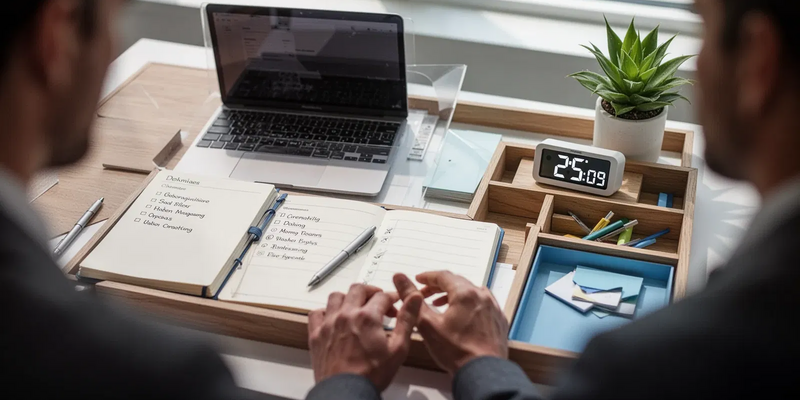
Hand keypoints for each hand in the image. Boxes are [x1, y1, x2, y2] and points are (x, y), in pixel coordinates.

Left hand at [308, 284, 422, 390]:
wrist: (346, 392)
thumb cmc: (371, 375)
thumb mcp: (398, 348)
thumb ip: (407, 319)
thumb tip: (414, 298)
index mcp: (367, 317)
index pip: (382, 296)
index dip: (391, 298)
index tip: (394, 304)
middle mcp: (346, 315)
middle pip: (358, 289)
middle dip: (371, 292)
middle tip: (378, 302)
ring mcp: (329, 324)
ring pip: (336, 297)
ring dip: (348, 298)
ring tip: (356, 307)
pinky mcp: (316, 335)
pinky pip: (316, 313)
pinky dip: (325, 311)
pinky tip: (333, 318)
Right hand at [393, 271, 508, 374]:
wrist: (483, 372)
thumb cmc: (455, 351)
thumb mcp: (427, 324)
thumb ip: (412, 298)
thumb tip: (399, 278)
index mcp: (465, 293)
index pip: (443, 276)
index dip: (428, 277)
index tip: (418, 280)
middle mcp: (482, 295)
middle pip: (457, 282)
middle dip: (439, 287)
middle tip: (424, 294)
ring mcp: (493, 307)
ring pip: (470, 292)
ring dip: (453, 295)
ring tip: (440, 305)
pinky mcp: (499, 319)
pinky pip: (481, 304)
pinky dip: (468, 305)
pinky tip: (461, 316)